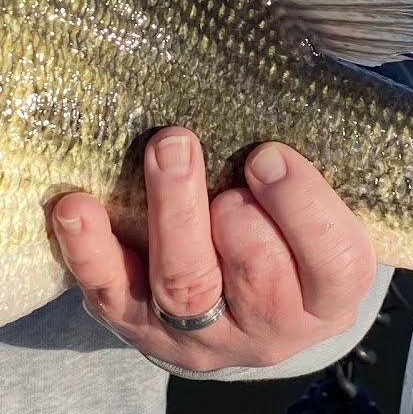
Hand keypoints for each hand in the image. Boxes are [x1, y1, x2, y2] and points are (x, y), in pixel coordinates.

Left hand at [49, 128, 377, 372]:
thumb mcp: (315, 210)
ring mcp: (202, 336)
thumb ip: (307, 168)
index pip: (335, 262)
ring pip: (185, 288)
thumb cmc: (283, 234)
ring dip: (171, 214)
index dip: (303, 207)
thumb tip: (284, 77)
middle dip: (233, 213)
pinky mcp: (138, 327)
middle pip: (258, 280)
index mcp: (328, 296)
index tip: (267, 153)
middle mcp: (271, 327)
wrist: (234, 316)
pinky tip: (76, 206)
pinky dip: (89, 250)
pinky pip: (111, 293)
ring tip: (165, 150)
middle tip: (205, 150)